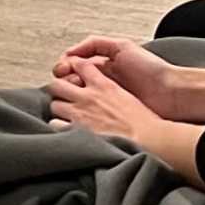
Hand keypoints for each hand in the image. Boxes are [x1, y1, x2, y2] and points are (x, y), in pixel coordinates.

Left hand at [46, 56, 162, 147]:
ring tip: (65, 116)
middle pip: (58, 83)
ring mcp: (80, 112)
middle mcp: (88, 96)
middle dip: (58, 90)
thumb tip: (106, 92)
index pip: (80, 65)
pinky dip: (58, 126)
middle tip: (64, 98)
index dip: (73, 68)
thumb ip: (112, 90)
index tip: (73, 75)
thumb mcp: (128, 96)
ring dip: (58, 108)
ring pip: (54, 103)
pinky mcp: (76, 129)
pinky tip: (65, 130)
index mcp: (104, 85)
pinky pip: (54, 124)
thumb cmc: (145, 122)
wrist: (150, 139)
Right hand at [54, 35, 200, 123]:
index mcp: (104, 65)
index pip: (74, 65)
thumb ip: (95, 44)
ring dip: (70, 95)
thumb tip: (70, 53)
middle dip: (64, 81)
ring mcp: (105, 100)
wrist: (170, 94)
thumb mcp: (122, 47)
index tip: (62, 69)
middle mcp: (103, 82)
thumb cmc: (150, 69)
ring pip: (77, 97)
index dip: (65, 66)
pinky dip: (78, 112)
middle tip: (66, 83)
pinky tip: (77, 109)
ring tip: (73, 95)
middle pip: (72, 81)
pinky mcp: (110, 115)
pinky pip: (88, 114)